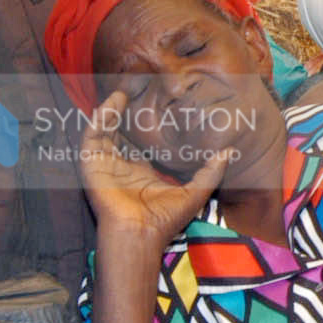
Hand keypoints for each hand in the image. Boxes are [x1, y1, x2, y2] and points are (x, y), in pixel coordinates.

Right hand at [79, 90, 225, 250]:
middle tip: (135, 89)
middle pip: (120, 132)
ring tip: (121, 92)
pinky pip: (91, 136)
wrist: (140, 232)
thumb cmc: (164, 219)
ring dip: (110, 111)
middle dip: (125, 113)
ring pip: (104, 131)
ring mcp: (104, 165)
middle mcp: (121, 166)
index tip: (157, 103)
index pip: (141, 142)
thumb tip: (230, 152)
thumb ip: (211, 172)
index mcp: (142, 172)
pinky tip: (110, 104)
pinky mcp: (91, 164)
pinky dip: (98, 119)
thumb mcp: (195, 193)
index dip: (146, 124)